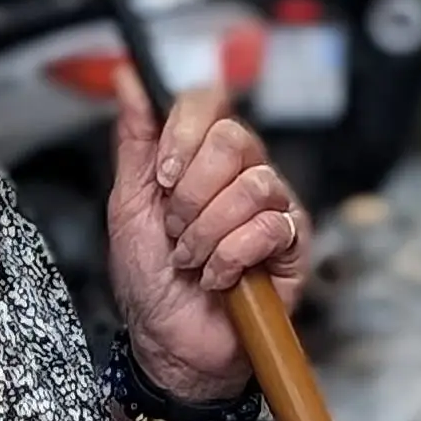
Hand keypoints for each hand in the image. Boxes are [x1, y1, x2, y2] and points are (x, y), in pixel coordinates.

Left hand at [105, 68, 313, 403]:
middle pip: (232, 138)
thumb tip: (127, 78)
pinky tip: (219, 278)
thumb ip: (135, 139)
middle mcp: (243, 171)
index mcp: (202, 155)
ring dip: (206, 233)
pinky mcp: (294, 244)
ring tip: (193, 259)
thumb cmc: (149, 278)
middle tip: (176, 229)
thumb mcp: (128, 203)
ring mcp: (273, 205)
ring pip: (251, 186)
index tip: (162, 176)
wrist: (169, 342)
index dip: (184, 131)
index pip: (210, 101)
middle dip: (190, 194)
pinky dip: (231, 259)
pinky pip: (269, 229)